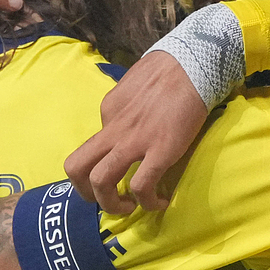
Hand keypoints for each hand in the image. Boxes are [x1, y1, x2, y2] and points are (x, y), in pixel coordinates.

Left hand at [64, 52, 205, 212]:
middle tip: (104, 200)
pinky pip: (142, 187)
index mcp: (108, 112)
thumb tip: (129, 123)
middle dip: (84, 192)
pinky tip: (160, 202)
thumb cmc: (169, 69)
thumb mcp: (133, 86)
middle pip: (76, 167)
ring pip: (100, 181)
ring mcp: (134, 141)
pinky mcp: (160, 151)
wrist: (193, 62)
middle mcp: (113, 129)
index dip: (104, 162)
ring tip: (128, 207)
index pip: (93, 145)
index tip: (122, 168)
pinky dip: (148, 202)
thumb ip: (125, 108)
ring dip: (110, 204)